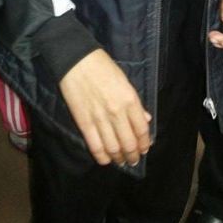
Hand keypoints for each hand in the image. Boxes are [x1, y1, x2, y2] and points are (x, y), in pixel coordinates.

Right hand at [59, 49, 151, 166]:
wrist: (77, 61)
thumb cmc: (103, 67)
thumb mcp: (125, 81)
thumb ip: (135, 103)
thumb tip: (146, 120)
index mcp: (130, 99)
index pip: (141, 130)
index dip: (144, 143)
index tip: (144, 149)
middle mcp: (117, 112)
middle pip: (129, 143)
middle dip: (133, 155)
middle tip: (133, 160)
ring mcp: (100, 119)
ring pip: (113, 148)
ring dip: (119, 158)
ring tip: (121, 161)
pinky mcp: (84, 123)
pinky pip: (95, 147)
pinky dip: (102, 157)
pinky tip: (106, 159)